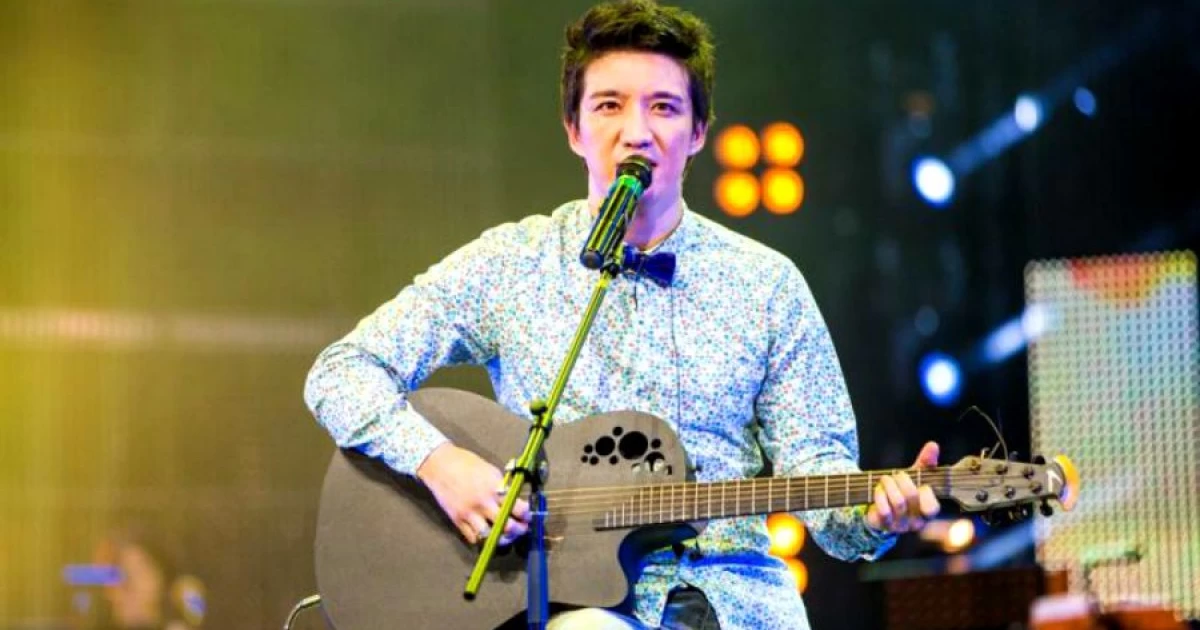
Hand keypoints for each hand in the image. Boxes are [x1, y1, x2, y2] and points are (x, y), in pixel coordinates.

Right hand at [415, 443, 529, 544]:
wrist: (440, 465)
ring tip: (505, 536)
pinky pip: (472, 538)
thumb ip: (502, 486)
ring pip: (490, 537)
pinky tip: (486, 534)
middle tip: (521, 528)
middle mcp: (483, 503)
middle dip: (518, 530)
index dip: (526, 514)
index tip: (528, 515)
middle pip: (507, 526)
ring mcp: (469, 514)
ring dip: (500, 539)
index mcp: (494, 488)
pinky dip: (481, 538)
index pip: (518, 508)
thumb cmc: (465, 463)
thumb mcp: (490, 471)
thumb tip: (514, 498)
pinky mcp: (457, 520)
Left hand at [865, 441, 940, 532]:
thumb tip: (933, 445)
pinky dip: (879, 496)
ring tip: (884, 480)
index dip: (925, 493)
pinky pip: (884, 511)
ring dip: (888, 485)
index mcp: (926, 512)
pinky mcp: (884, 525)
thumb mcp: (914, 477)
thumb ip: (925, 462)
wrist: (878, 509)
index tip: (919, 483)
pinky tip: (877, 490)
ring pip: (898, 502)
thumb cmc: (901, 491)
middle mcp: (915, 522)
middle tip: (895, 475)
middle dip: (901, 480)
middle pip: (912, 497)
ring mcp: (900, 525)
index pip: (932, 508)